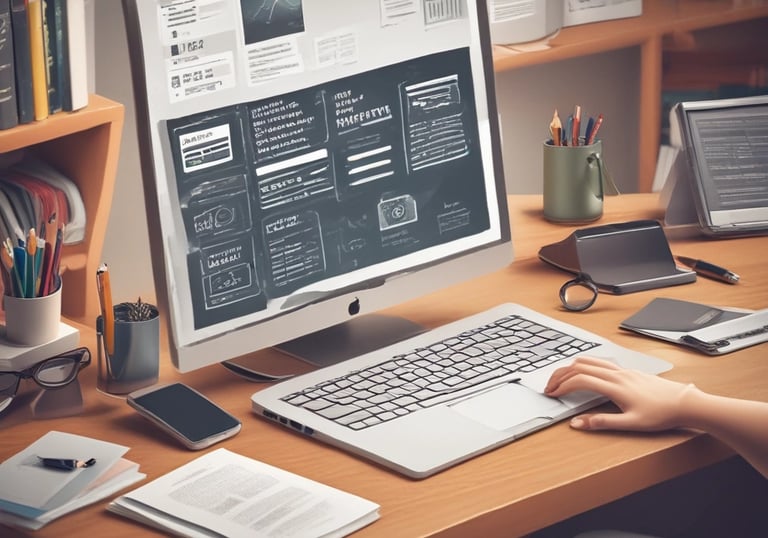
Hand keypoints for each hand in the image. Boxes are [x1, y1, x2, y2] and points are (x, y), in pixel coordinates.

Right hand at [545, 357, 694, 431]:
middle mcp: (616, 374)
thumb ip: (601, 423)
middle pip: (580, 366)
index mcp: (614, 386)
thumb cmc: (661, 414)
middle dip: (560, 374)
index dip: (562, 386)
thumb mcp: (630, 424)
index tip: (552, 393)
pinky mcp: (628, 370)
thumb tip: (577, 423)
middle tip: (549, 386)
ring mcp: (622, 370)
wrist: (684, 402)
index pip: (580, 380)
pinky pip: (600, 361)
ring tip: (562, 377)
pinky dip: (585, 364)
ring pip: (590, 360)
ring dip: (571, 367)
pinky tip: (585, 371)